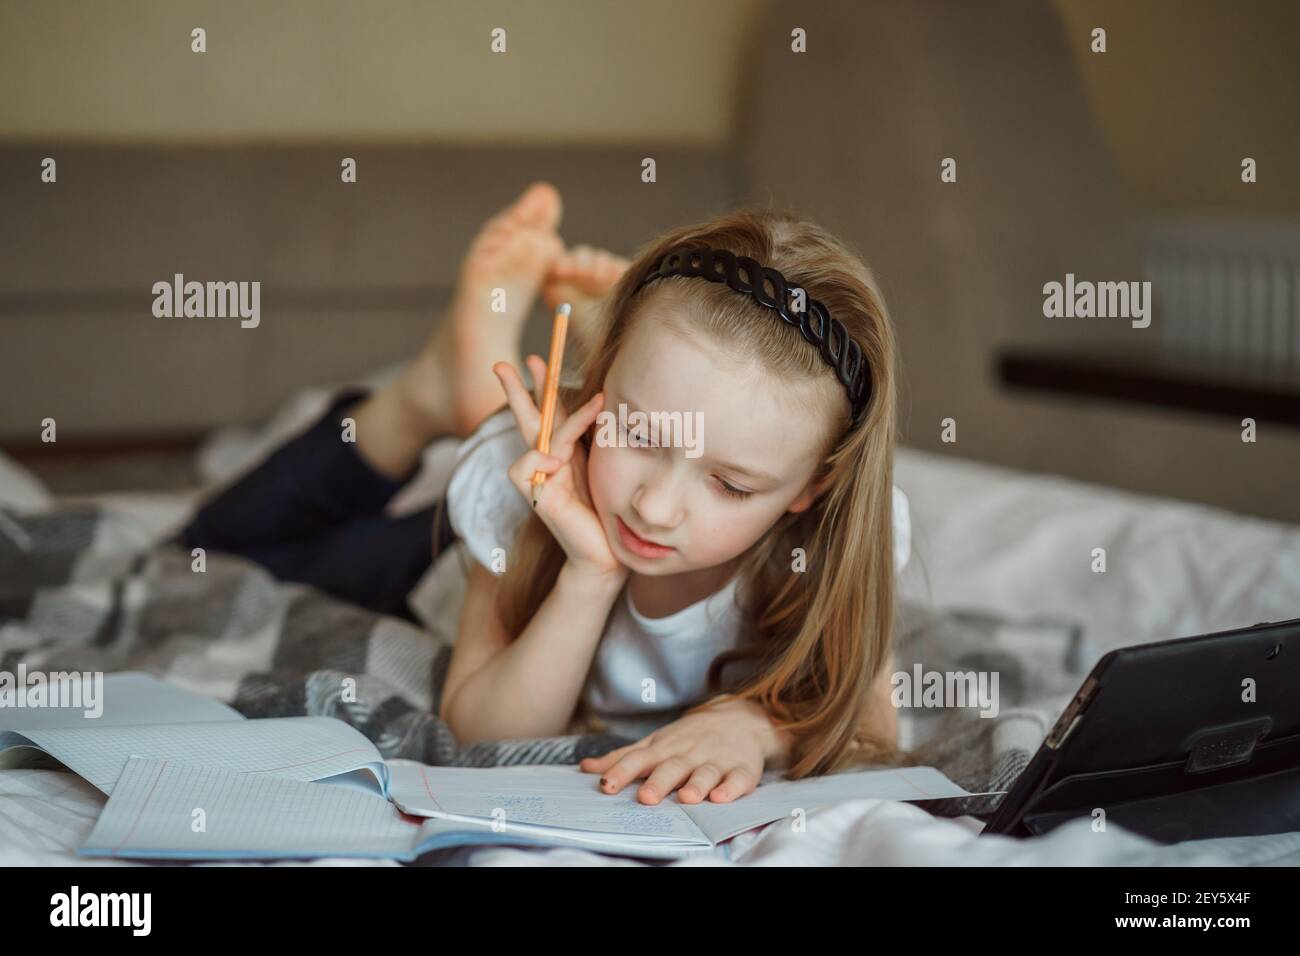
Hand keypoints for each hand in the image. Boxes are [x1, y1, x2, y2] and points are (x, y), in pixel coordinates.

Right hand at [493, 356, 626, 580]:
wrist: (607, 552)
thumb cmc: (607, 509)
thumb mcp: (604, 464)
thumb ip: (594, 439)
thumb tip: (597, 400)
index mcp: (565, 452)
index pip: (550, 413)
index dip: (543, 386)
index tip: (537, 360)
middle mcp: (549, 461)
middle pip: (529, 418)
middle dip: (516, 389)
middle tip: (501, 363)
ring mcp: (541, 478)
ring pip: (539, 434)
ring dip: (559, 411)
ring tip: (598, 401)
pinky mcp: (537, 496)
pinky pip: (527, 466)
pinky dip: (539, 458)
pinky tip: (555, 462)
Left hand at [580, 697, 789, 805]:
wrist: (741, 718)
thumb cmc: (689, 737)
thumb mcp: (656, 742)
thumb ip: (623, 757)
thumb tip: (584, 769)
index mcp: (665, 747)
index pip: (640, 758)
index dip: (622, 771)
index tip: (605, 786)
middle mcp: (690, 752)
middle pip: (672, 767)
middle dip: (659, 782)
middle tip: (645, 798)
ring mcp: (717, 759)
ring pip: (706, 773)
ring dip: (697, 785)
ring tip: (687, 799)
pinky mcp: (743, 769)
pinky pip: (739, 779)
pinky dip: (732, 788)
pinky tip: (722, 797)